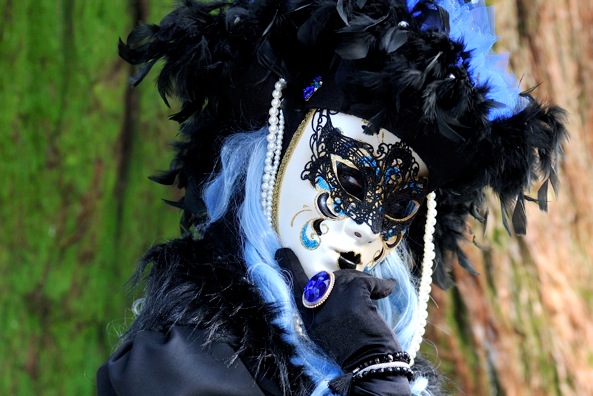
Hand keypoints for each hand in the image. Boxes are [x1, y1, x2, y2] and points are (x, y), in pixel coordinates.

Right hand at [275, 248, 411, 394]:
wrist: (369, 365)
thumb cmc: (352, 353)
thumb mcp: (326, 332)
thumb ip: (323, 310)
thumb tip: (331, 288)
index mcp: (308, 317)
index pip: (294, 286)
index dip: (288, 266)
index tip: (282, 252)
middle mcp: (316, 307)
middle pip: (326, 279)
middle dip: (346, 280)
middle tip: (362, 286)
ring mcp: (333, 300)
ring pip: (347, 277)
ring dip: (363, 284)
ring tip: (376, 295)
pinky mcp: (352, 296)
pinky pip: (367, 281)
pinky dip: (381, 285)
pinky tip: (388, 288)